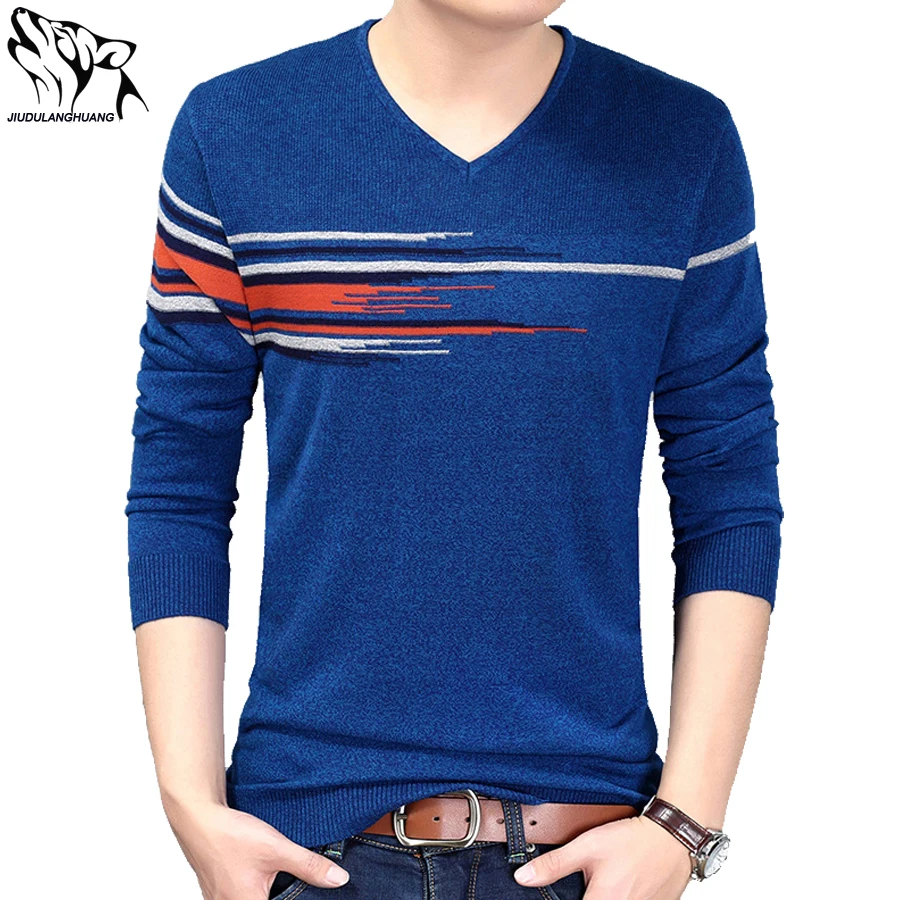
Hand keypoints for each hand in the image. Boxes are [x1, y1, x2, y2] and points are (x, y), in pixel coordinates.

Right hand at [164, 797, 349, 897]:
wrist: (198, 818)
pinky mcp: (217, 891)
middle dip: (283, 892)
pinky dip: (255, 886)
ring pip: (254, 899)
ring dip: (268, 890)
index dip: (296, 898)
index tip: (303, 888)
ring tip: (274, 873)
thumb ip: (309, 866)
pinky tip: (259, 870)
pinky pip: (241, 894)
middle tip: (287, 876)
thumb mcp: (277, 848)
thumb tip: (340, 880)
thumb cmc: (231, 835)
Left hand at [513, 814, 692, 898]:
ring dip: (603, 894)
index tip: (567, 889)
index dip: (562, 898)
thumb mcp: (587, 846)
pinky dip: (623, 894)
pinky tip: (623, 881)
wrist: (673, 837)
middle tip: (588, 881)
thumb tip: (523, 878)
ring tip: (607, 879)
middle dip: (588, 893)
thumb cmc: (632, 840)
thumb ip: (554, 865)